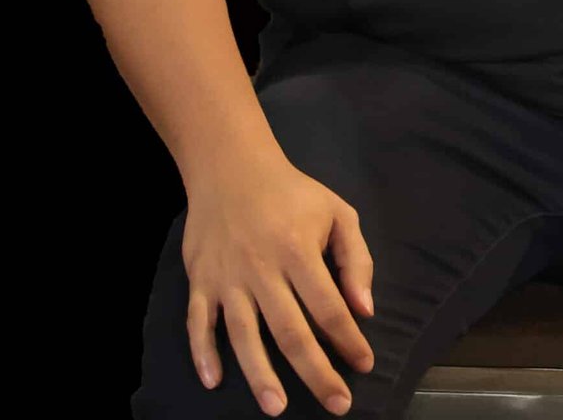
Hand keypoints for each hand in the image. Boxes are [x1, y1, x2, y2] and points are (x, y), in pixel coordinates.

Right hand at [179, 149, 375, 414]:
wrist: (231, 166)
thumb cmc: (292, 193)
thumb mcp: (336, 212)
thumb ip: (356, 259)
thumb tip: (364, 310)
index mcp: (299, 249)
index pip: (328, 307)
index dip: (348, 340)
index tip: (364, 365)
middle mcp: (263, 267)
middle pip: (290, 331)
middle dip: (315, 373)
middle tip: (336, 405)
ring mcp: (227, 276)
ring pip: (242, 333)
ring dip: (259, 374)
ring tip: (276, 407)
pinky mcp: (200, 279)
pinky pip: (198, 322)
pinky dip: (203, 353)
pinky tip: (214, 381)